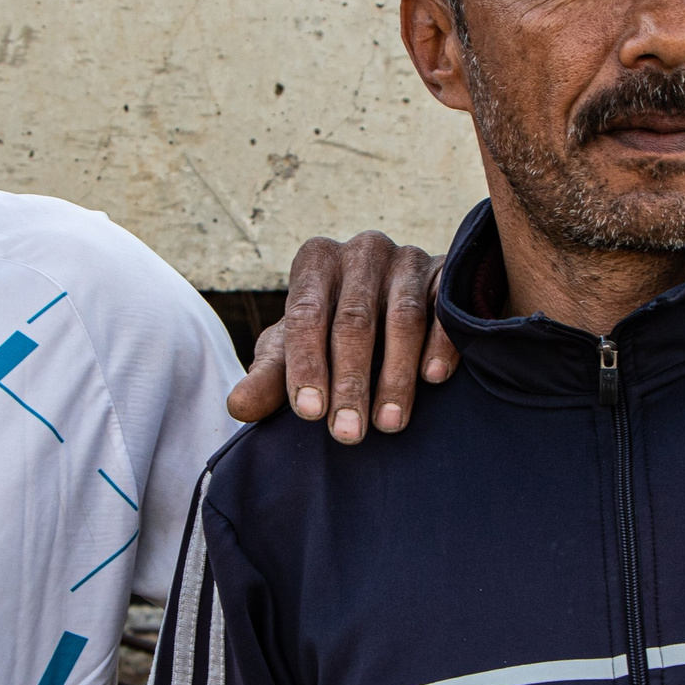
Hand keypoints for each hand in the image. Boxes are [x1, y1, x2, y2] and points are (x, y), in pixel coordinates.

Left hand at [230, 231, 458, 441]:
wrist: (394, 308)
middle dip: (350, 382)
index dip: (306, 364)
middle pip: (354, 320)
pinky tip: (432, 379)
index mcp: (315, 262)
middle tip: (348, 433)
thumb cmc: (331, 333)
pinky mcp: (447, 273)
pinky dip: (439, 344)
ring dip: (395, 375)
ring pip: (402, 318)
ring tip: (388, 423)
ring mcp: (407, 258)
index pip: (306, 314)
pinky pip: (446, 309)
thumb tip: (238, 407)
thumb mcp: (295, 350)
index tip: (310, 413)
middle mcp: (361, 251)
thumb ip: (270, 377)